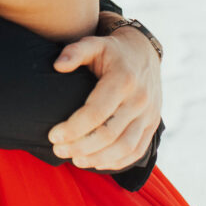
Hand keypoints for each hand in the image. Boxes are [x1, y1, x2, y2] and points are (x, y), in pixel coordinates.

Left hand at [47, 24, 161, 170]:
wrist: (143, 53)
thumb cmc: (111, 51)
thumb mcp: (93, 43)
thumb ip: (74, 51)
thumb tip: (58, 66)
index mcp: (123, 80)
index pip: (96, 113)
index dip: (73, 128)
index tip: (53, 135)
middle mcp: (140, 99)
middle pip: (109, 134)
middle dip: (80, 147)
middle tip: (58, 150)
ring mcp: (149, 114)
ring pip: (125, 147)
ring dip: (97, 158)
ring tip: (74, 160)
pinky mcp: (153, 124)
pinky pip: (137, 150)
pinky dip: (117, 162)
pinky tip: (96, 162)